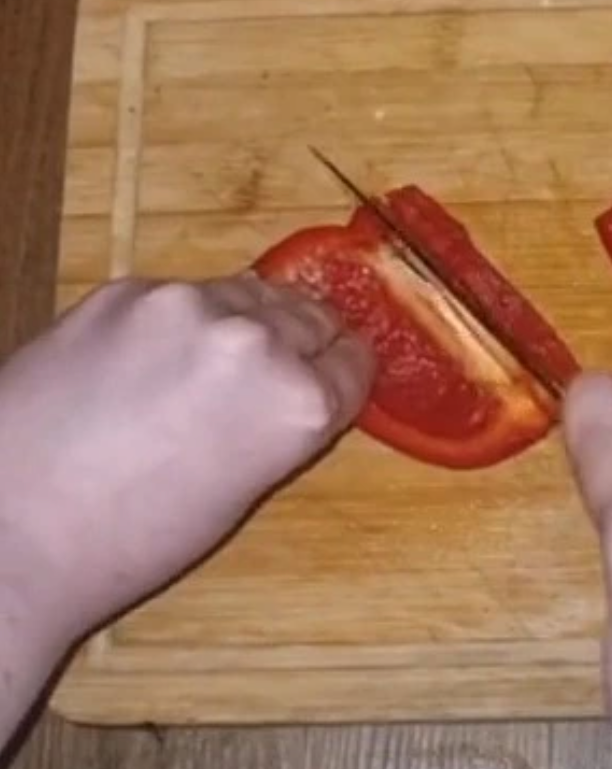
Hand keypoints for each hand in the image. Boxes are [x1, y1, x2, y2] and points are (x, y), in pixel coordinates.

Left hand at [0, 272, 373, 636]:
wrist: (9, 530)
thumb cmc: (132, 542)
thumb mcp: (243, 492)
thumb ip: (281, 424)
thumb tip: (292, 385)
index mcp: (296, 404)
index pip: (355, 363)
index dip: (344, 376)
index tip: (333, 382)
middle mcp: (254, 341)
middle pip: (314, 318)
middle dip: (303, 347)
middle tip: (277, 374)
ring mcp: (185, 306)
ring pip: (252, 293)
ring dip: (249, 322)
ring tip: (217, 363)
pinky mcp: (125, 290)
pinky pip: (184, 295)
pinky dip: (183, 321)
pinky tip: (152, 361)